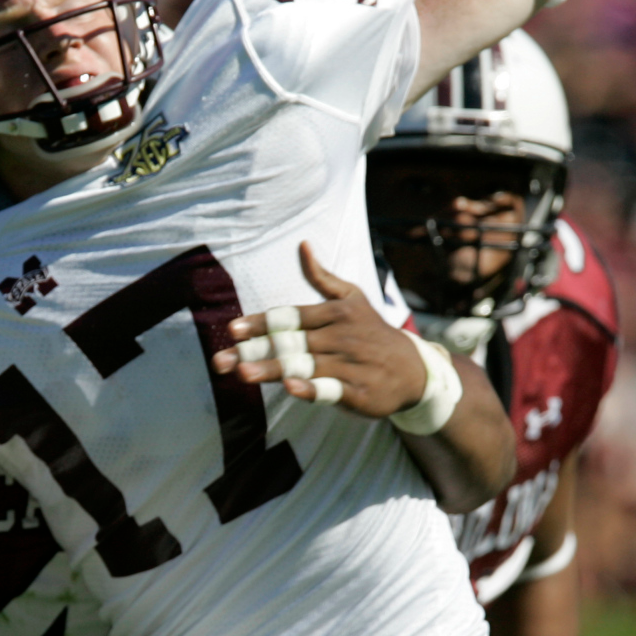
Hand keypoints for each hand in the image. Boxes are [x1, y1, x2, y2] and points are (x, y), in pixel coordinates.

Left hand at [212, 242, 426, 417]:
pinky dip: (313, 388)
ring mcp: (350, 364)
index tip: (231, 330)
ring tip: (243, 373)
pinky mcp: (360, 391)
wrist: (415, 370)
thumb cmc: (374, 332)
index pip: (289, 318)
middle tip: (220, 360)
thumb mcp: (353, 298)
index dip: (259, 324)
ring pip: (305, 365)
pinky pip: (332, 389)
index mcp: (335, 313)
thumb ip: (323, 277)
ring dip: (273, 369)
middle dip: (253, 351)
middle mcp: (340, 337)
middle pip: (290, 343)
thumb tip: (302, 245)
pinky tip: (292, 388)